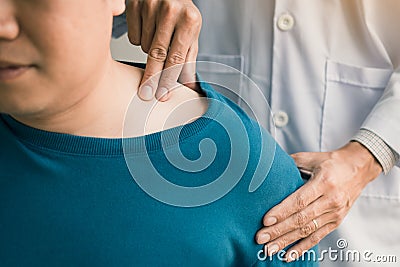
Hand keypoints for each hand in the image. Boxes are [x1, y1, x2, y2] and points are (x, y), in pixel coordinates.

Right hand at [126, 0, 201, 100]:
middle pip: (157, 54)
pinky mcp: (135, 4)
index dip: (168, 79)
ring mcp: (151, 6)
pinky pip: (133, 37)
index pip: (176, 58)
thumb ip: (189, 61)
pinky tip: (148, 31)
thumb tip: (189, 86)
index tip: (162, 94)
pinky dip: (139, 39)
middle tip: (146, 94)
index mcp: (189, 21)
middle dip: (151, 77)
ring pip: (144, 46)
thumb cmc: (183, 15)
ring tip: (159, 39)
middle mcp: (170, 12)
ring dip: (149, 51)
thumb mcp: (192, 36)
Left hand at [255, 142, 381, 261]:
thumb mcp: (311, 157)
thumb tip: (268, 165)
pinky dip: (302, 248)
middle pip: (301, 219)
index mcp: (324, 182)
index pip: (299, 200)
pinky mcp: (336, 222)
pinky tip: (288, 255)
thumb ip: (291, 162)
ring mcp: (335, 213)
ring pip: (307, 231)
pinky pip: (317, 237)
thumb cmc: (331, 161)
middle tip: (261, 238)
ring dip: (287, 241)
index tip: (266, 220)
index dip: (282, 212)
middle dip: (279, 230)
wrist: (359, 168)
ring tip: (270, 248)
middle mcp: (331, 200)